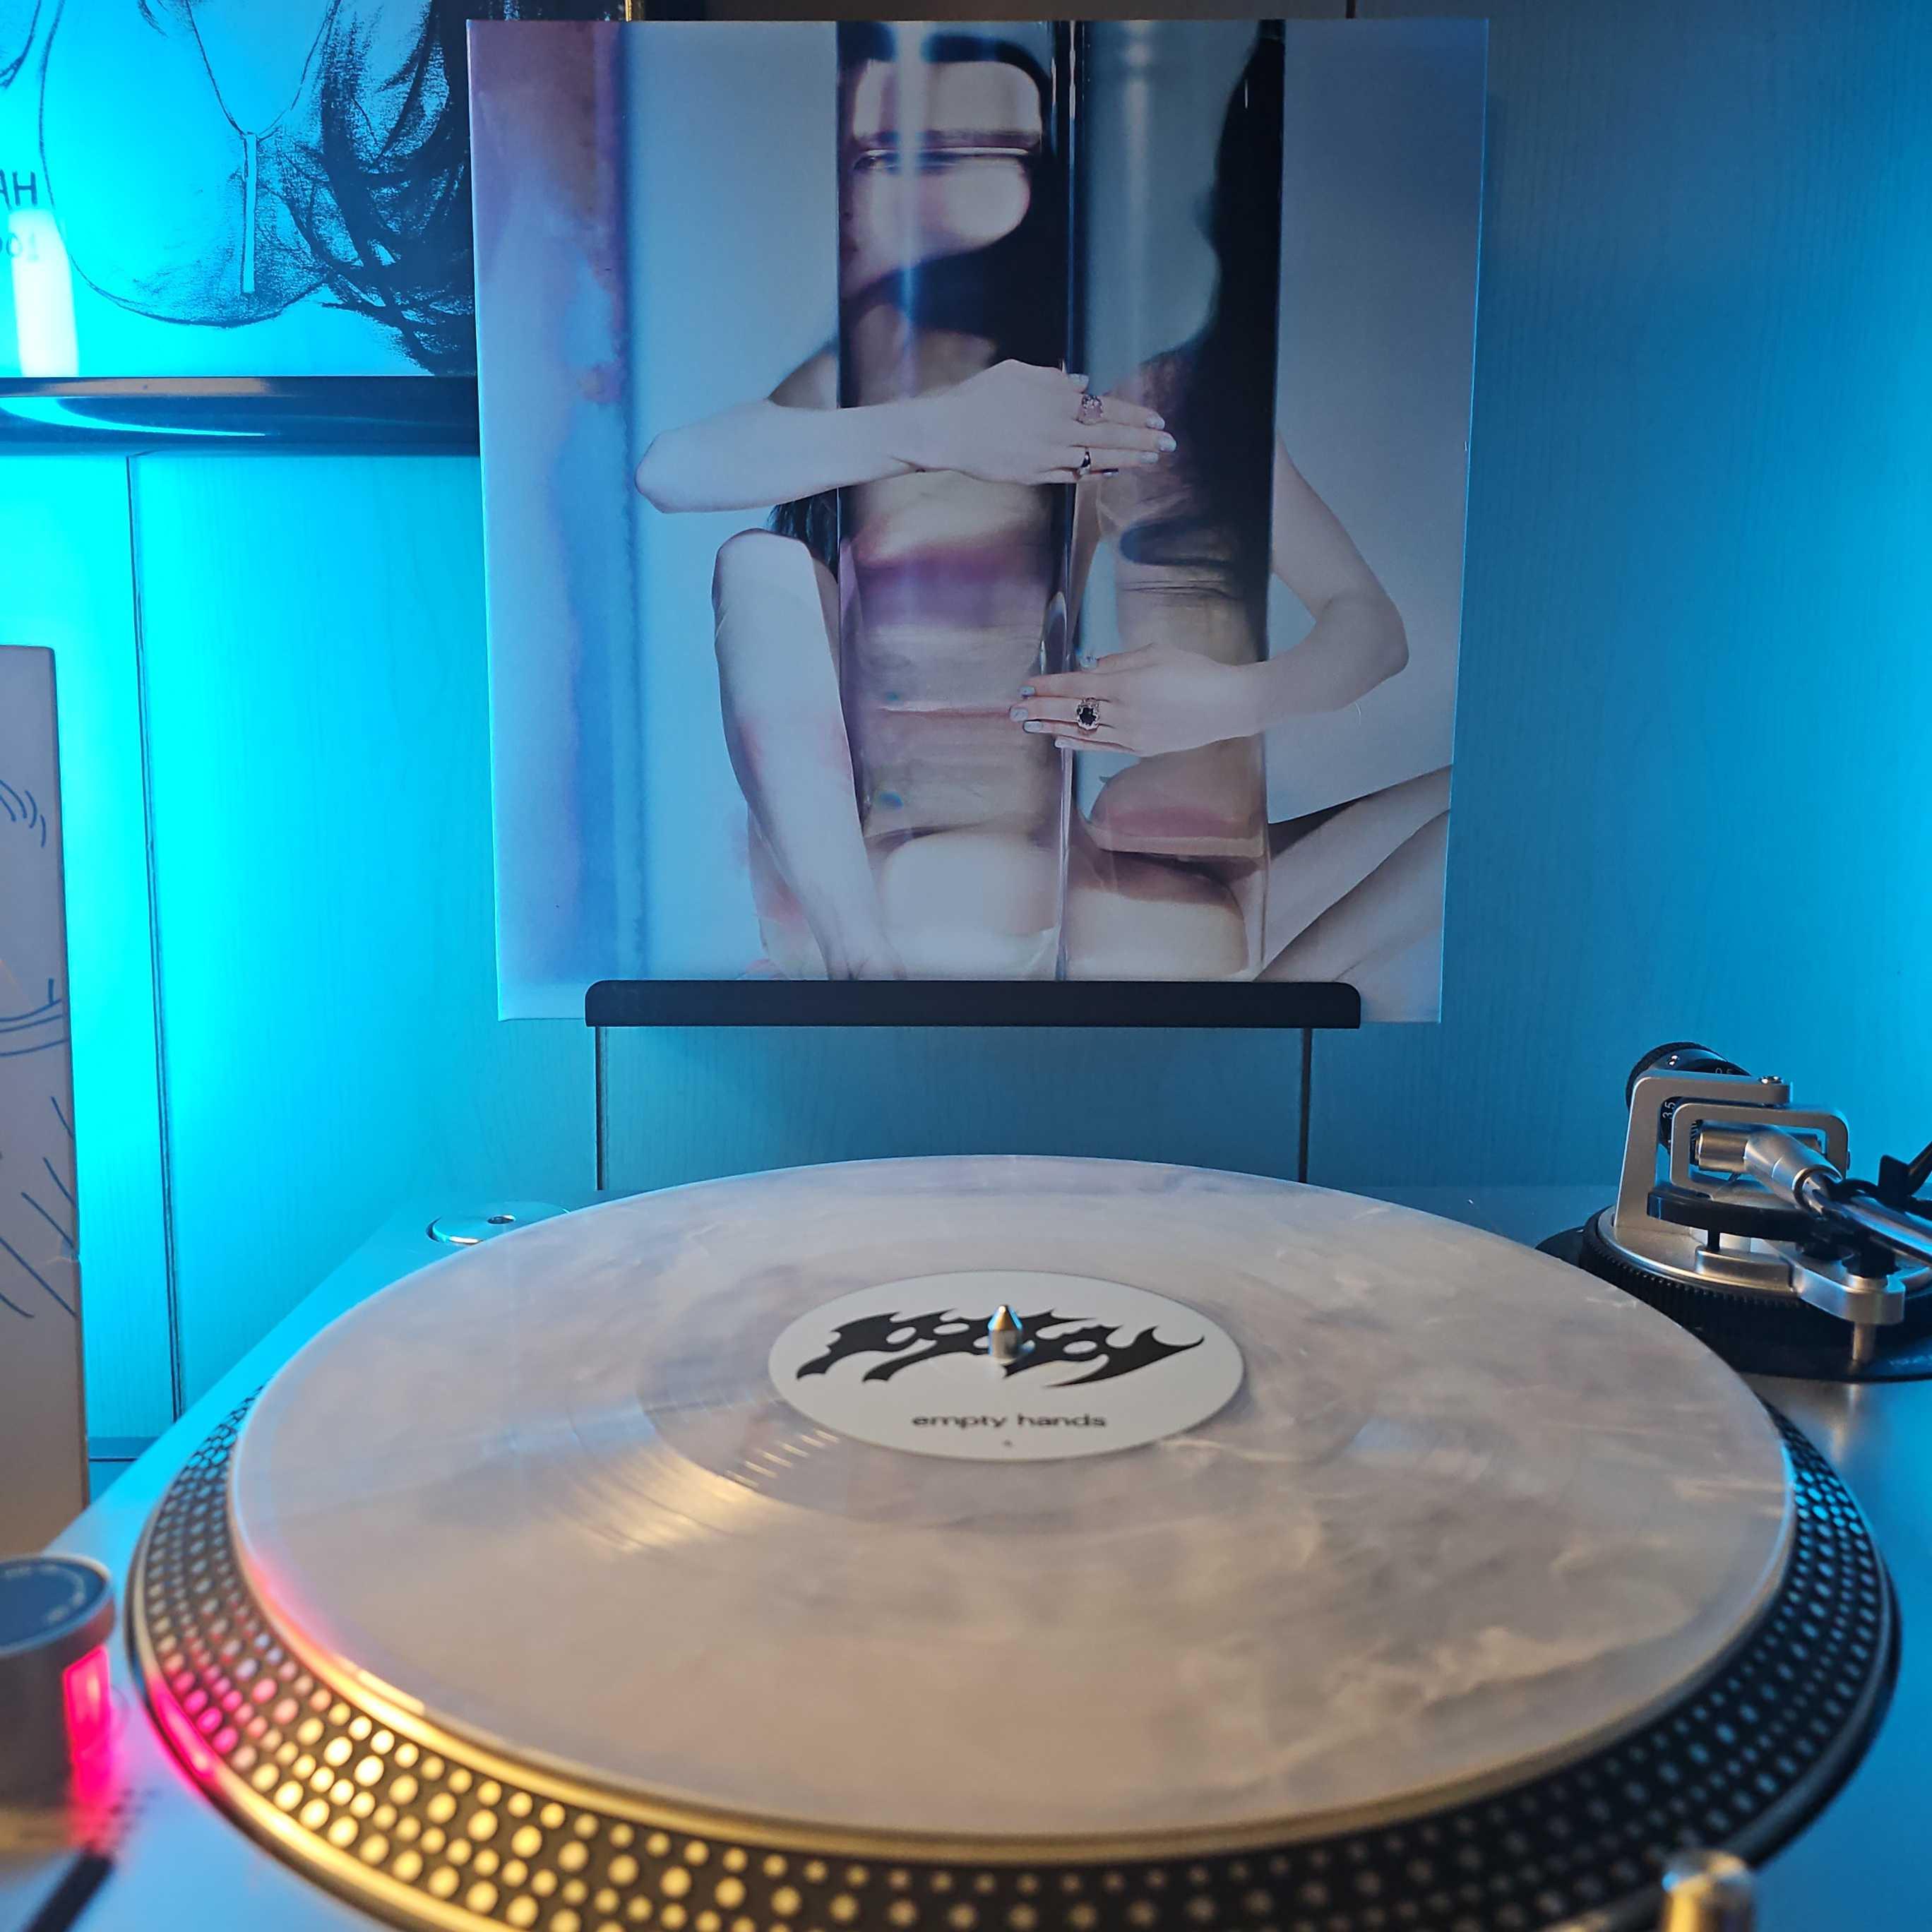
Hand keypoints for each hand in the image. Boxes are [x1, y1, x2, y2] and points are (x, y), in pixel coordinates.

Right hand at [905, 362, 1173, 484]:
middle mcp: (1058, 426)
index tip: (1157, 420)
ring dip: (1129, 458)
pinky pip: (1074, 475)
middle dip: (1143, 439)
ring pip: (1098, 457)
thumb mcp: (1015, 373)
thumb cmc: (978, 396)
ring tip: (1153, 459)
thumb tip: (1083, 384)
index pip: (1105, 407)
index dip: (1134, 415)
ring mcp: (1049, 453)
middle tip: (1169, 444)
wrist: (948, 430)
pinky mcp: (1036, 473)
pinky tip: (1114, 471)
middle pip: (1110, 434)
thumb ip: (1052, 378)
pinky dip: (1097, 473)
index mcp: (1055, 398)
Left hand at [1011, 644, 1256, 756]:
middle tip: (1014, 709)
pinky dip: (1078, 743)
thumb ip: (1119, 660)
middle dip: (1040, 708)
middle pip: (1072, 710)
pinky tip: (1060, 740)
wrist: (1228, 706)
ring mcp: (1130, 734)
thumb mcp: (1156, 653)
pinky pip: (1101, 746)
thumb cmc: (1196, 671)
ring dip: (1052, 727)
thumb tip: (1091, 665)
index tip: (1028, 684)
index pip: (1075, 684)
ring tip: (1028, 725)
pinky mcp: (1139, 748)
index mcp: (1125, 684)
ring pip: (1082, 730)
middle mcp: (1123, 712)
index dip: (1049, 685)